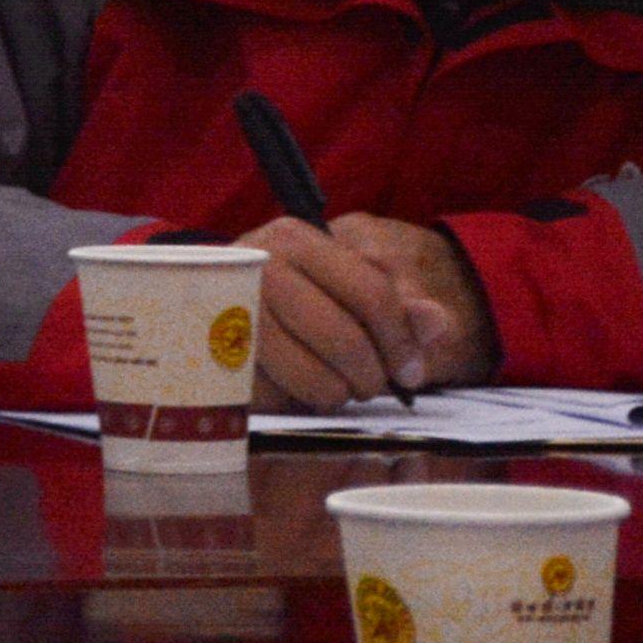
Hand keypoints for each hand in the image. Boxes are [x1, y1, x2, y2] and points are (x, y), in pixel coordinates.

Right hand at [239, 215, 493, 406]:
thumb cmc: (287, 292)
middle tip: (373, 386)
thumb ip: (395, 305)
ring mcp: (231, 313)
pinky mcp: (216, 358)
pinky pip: (281, 399)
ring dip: (339, 394)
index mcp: (295, 240)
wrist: (205, 298)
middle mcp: (258, 269)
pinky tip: (299, 389)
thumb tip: (437, 321)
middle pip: (346, 339)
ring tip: (336, 387)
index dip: (401, 341)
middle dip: (372, 375)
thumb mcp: (341, 282)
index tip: (411, 371)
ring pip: (316, 376)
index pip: (371, 294)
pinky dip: (299, 403)